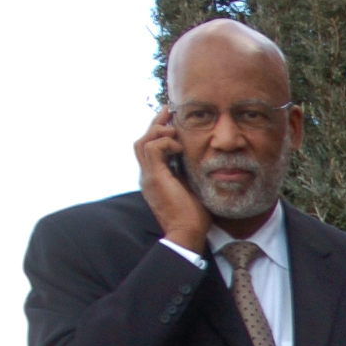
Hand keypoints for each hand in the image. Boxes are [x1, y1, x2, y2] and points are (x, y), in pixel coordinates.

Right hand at [136, 107, 208, 251]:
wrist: (187, 234)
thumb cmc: (194, 217)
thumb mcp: (193, 189)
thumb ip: (190, 174)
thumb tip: (203, 162)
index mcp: (155, 178)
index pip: (151, 149)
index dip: (159, 133)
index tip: (172, 121)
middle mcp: (148, 176)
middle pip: (142, 141)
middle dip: (156, 124)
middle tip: (169, 111)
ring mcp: (149, 177)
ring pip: (143, 142)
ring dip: (159, 131)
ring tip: (174, 129)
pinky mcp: (155, 178)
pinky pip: (153, 149)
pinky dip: (165, 143)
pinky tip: (180, 146)